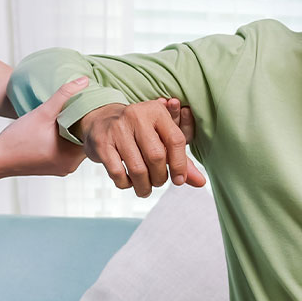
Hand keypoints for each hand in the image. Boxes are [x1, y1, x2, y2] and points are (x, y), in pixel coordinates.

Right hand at [0, 77, 88, 177]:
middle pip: (84, 140)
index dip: (90, 118)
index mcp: (72, 156)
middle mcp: (70, 166)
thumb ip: (64, 95)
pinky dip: (64, 140)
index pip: (91, 134)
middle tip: (79, 107)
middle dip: (81, 124)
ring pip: (75, 146)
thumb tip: (84, 80)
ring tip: (68, 116)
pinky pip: (66, 151)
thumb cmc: (17, 138)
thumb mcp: (42, 113)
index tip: (88, 106)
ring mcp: (63, 169)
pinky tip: (57, 129)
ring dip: (72, 132)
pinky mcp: (54, 168)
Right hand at [76, 98, 206, 196]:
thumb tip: (200, 182)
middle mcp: (136, 116)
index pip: (175, 140)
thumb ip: (181, 160)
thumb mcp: (160, 137)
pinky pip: (118, 173)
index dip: (180, 165)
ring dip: (144, 186)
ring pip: (137, 168)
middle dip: (160, 178)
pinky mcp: (102, 144)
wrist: (100, 121)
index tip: (179, 180)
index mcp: (156, 111)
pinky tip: (128, 182)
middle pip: (156, 156)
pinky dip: (126, 184)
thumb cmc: (138, 133)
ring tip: (145, 189)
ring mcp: (117, 129)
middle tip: (158, 182)